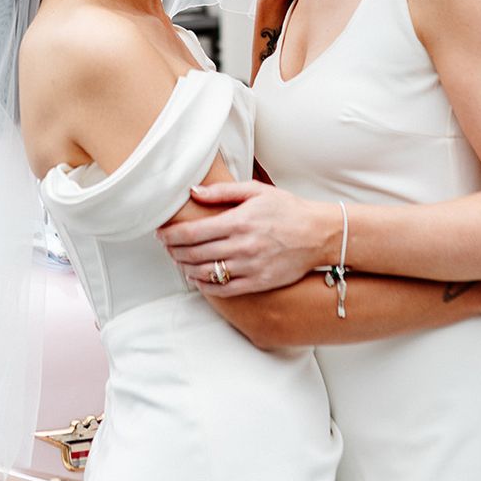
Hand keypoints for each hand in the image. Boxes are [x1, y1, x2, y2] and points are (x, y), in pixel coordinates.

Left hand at [157, 181, 328, 296]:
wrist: (318, 234)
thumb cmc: (286, 209)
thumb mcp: (256, 191)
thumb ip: (222, 191)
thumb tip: (193, 191)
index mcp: (239, 221)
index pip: (193, 232)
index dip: (172, 235)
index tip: (162, 233)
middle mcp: (242, 246)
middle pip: (195, 253)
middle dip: (174, 251)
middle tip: (167, 247)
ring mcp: (250, 267)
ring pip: (206, 272)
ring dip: (186, 268)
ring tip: (178, 261)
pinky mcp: (258, 283)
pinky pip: (223, 289)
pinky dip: (205, 285)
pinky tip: (197, 277)